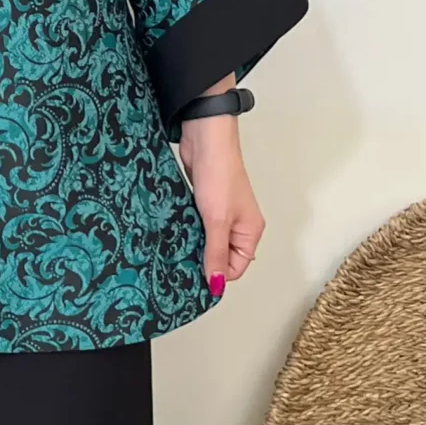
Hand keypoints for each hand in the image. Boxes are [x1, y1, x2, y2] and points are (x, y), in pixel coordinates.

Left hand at [179, 113, 264, 297]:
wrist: (205, 139)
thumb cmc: (219, 176)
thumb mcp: (217, 221)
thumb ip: (215, 254)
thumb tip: (217, 285)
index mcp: (250, 232)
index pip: (236, 268)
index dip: (217, 275)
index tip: (193, 279)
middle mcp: (239, 225)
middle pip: (222, 256)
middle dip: (203, 261)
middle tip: (179, 266)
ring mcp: (221, 214)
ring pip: (207, 241)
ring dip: (193, 245)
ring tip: (174, 250)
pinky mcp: (204, 204)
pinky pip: (197, 226)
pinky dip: (188, 230)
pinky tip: (174, 233)